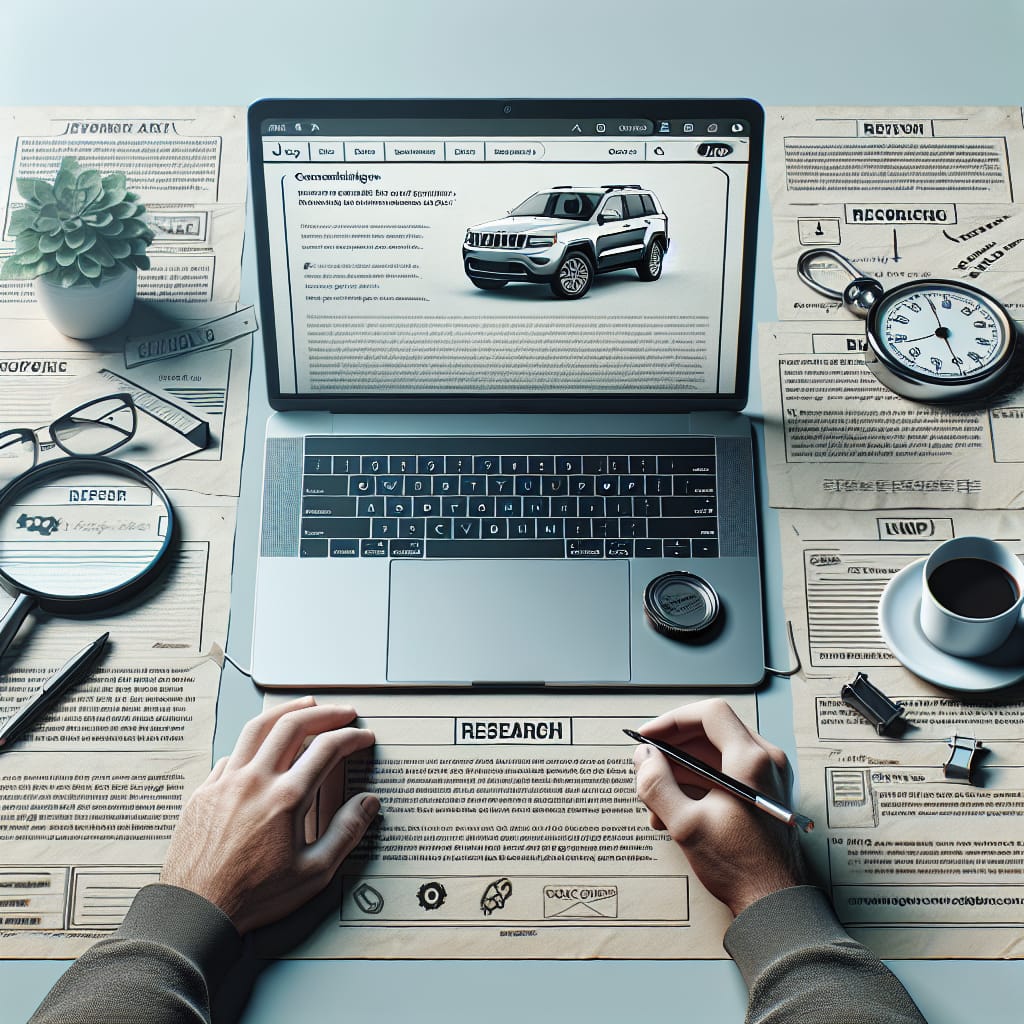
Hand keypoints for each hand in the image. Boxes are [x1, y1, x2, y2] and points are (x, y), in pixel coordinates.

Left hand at [161, 696, 378, 934]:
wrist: (195, 911)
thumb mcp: (313, 873)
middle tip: (342, 712)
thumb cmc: (252, 896)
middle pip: (293, 725)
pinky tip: (263, 747)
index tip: (362, 737)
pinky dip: (255, 742)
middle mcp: (256, 781)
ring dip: (286, 711)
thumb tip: (367, 803)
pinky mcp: (205, 791)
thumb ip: (345, 833)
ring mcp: (226, 782)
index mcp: (286, 799)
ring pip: (258, 727)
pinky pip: (233, 753)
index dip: (351, 737)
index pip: (327, 749)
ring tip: (304, 705)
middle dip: (324, 712)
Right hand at [632, 698, 805, 916]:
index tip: (649, 737)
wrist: (774, 902)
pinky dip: (698, 783)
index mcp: (751, 760)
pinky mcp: (763, 794)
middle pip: (711, 733)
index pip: (709, 713)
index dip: (673, 720)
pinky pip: (725, 773)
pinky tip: (675, 811)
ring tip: (657, 801)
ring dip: (681, 771)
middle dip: (673, 750)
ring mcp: (767, 777)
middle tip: (648, 766)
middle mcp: (765, 761)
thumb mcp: (686, 825)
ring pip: (715, 754)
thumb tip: (644, 758)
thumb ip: (657, 785)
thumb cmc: (740, 866)